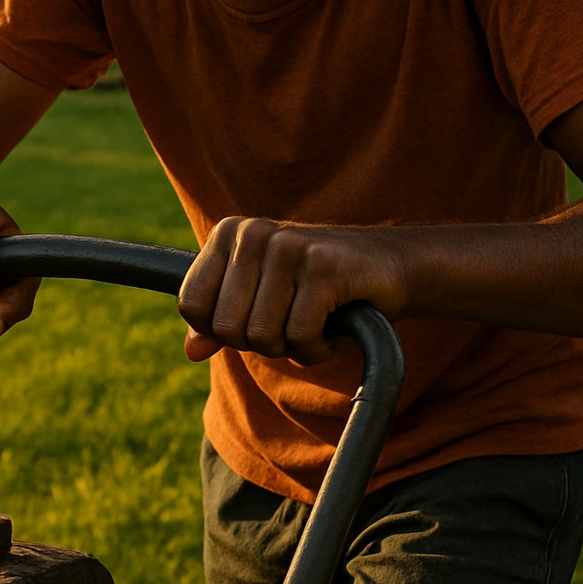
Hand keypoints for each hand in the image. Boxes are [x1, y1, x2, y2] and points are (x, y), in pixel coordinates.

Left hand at [178, 217, 405, 365]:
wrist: (391, 265)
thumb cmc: (318, 284)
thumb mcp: (261, 298)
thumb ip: (220, 322)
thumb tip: (191, 351)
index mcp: (230, 233)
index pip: (191, 304)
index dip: (220, 330)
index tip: (254, 318)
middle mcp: (254, 233)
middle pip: (227, 328)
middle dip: (261, 342)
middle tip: (292, 322)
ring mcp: (289, 247)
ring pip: (263, 336)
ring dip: (293, 346)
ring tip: (314, 320)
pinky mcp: (324, 268)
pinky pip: (300, 336)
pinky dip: (317, 347)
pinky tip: (334, 324)